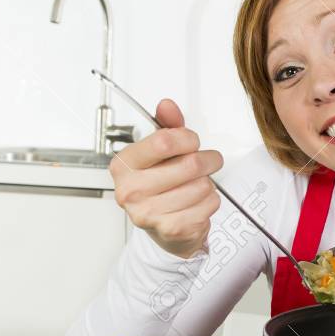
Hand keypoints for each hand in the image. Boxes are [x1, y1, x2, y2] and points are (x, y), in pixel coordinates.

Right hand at [110, 99, 223, 258]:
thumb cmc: (160, 187)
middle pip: (190, 164)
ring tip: (196, 186)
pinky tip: (197, 202)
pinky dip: (211, 201)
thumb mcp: (159, 153)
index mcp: (123, 165)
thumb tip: (167, 106)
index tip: (191, 141)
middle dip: (207, 160)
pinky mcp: (171, 229)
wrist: (162, 228)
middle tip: (207, 162)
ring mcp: (149, 213)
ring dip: (208, 183)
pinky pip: (209, 204)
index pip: (164, 141)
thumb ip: (166, 126)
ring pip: (203, 185)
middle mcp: (131, 191)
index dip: (187, 138)